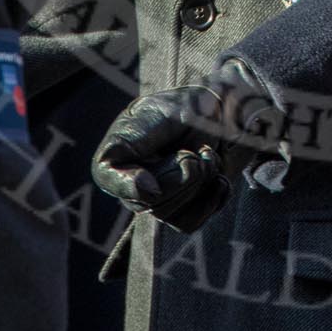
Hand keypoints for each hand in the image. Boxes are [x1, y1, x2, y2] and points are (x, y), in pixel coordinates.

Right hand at [90, 60, 282, 232]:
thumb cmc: (190, 107)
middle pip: (148, 201)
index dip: (128, 185)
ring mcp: (153, 200)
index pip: (108, 176)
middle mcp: (131, 180)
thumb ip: (149, 143)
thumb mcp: (168, 113)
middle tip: (199, 152)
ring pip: (169, 214)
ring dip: (199, 184)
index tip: (155, 183)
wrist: (223, 115)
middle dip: (182, 177)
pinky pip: (189, 222)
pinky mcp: (178, 212)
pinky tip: (219, 178)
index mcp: (120, 149)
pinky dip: (211, 199)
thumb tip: (148, 191)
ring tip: (209, 156)